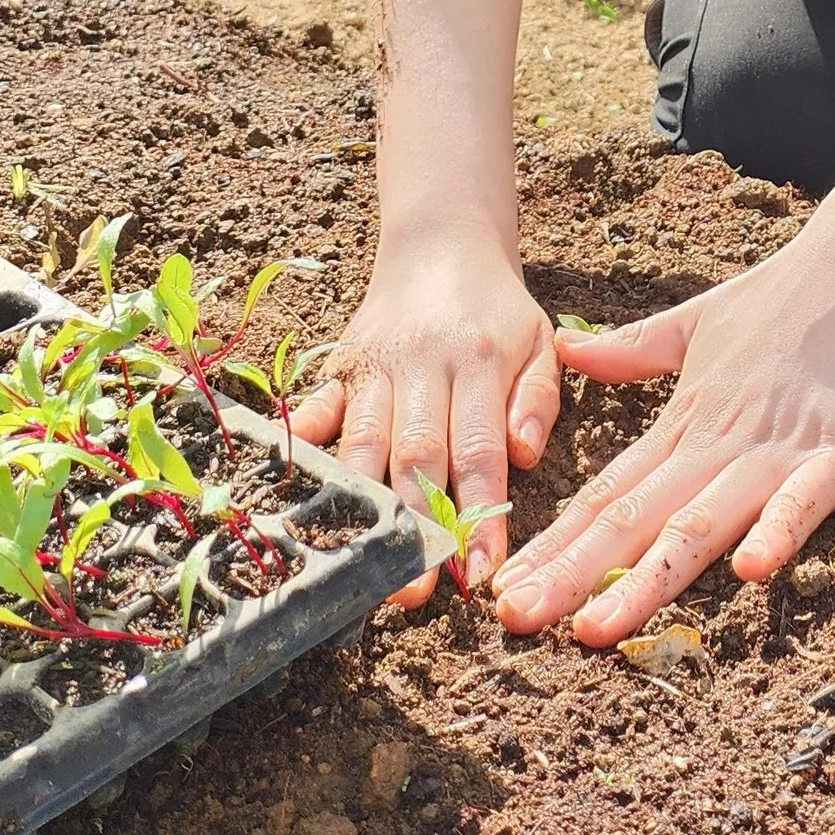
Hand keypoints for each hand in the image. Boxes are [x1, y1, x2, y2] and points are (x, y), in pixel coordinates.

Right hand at [291, 230, 559, 604]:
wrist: (441, 241)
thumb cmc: (497, 309)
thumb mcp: (540, 341)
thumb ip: (539, 400)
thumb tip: (523, 455)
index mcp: (479, 362)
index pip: (481, 450)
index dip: (479, 514)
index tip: (481, 572)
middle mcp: (423, 366)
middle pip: (416, 454)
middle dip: (415, 526)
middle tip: (415, 592)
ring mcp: (375, 367)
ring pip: (365, 443)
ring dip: (364, 508)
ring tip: (365, 570)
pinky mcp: (340, 367)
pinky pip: (317, 410)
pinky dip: (303, 448)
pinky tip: (293, 493)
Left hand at [489, 231, 834, 645]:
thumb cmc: (782, 297)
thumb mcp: (695, 322)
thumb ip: (632, 349)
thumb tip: (568, 348)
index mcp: (685, 423)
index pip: (607, 493)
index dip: (556, 544)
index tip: (506, 588)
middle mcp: (719, 444)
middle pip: (637, 520)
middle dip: (575, 576)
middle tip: (518, 619)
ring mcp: (776, 452)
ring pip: (701, 525)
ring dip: (647, 579)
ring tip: (597, 626)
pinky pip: (802, 501)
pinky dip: (776, 532)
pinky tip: (747, 572)